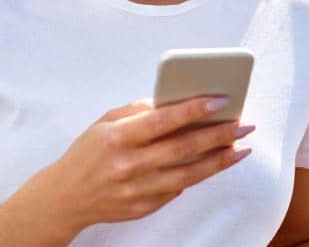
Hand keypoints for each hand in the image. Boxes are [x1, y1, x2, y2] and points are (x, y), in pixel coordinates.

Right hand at [50, 95, 254, 228]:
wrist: (65, 197)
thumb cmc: (88, 153)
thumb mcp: (105, 122)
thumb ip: (138, 112)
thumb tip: (174, 103)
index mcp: (118, 137)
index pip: (163, 120)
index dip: (193, 110)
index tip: (220, 101)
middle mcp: (129, 165)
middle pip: (183, 148)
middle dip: (218, 135)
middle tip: (244, 124)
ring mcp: (137, 190)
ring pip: (188, 174)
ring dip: (219, 161)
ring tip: (240, 148)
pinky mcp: (143, 207)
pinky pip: (177, 189)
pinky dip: (197, 175)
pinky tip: (214, 163)